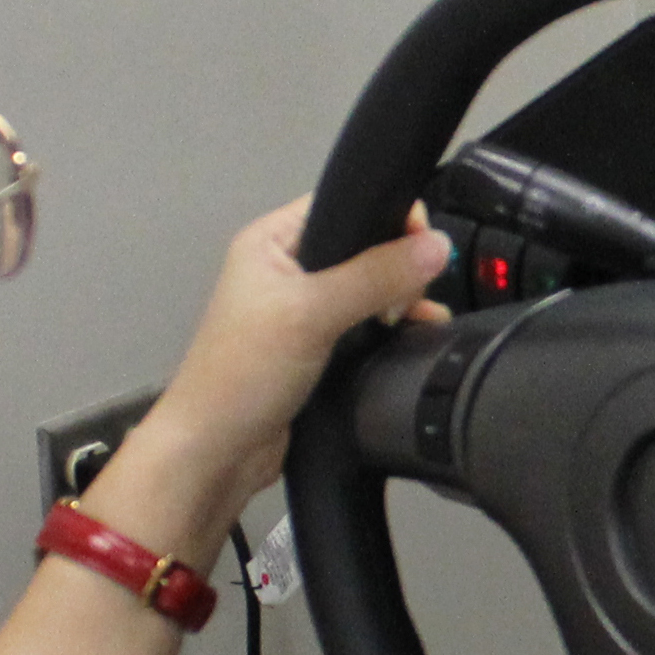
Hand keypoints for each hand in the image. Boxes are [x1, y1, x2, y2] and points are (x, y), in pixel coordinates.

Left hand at [107, 197, 447, 531]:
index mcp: (272, 241)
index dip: (388, 216)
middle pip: (364, 246)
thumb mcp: (311, 313)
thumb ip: (376, 277)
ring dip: (400, 301)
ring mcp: (303, 311)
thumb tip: (436, 246)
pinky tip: (412, 338)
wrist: (217, 452)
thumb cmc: (237, 377)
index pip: (343, 202)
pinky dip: (393, 330)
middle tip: (406, 296)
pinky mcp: (318, 348)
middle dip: (399, 266)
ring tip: (413, 320)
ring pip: (370, 289)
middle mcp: (288, 270)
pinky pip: (367, 325)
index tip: (421, 244)